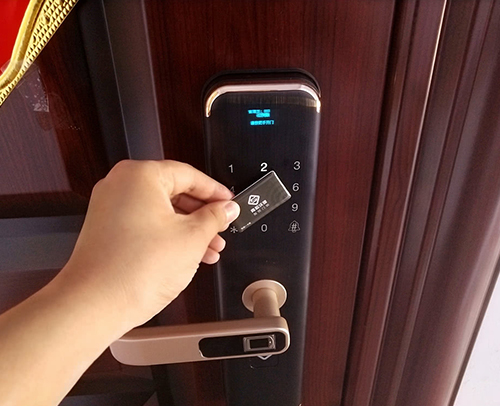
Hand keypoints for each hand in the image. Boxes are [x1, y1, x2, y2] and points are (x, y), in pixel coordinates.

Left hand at [56, 160, 239, 330]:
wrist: (95, 304)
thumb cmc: (134, 269)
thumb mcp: (192, 238)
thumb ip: (214, 217)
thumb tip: (226, 209)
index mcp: (140, 176)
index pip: (189, 175)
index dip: (214, 192)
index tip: (229, 203)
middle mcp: (121, 186)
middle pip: (174, 192)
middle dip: (202, 215)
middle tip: (221, 227)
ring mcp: (110, 208)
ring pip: (161, 211)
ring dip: (188, 229)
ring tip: (209, 248)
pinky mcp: (107, 229)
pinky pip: (146, 224)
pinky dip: (168, 235)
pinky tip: (187, 254)